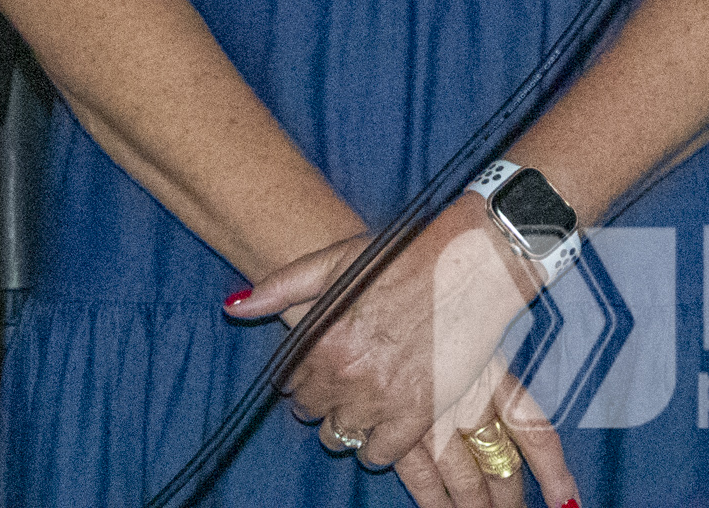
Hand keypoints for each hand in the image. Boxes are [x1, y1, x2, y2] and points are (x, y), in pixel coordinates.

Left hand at [234, 203, 576, 503]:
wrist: (475, 263)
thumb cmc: (406, 256)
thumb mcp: (337, 259)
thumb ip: (282, 287)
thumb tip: (234, 308)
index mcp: (322, 337)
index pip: (288, 382)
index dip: (303, 374)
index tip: (322, 364)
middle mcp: (345, 373)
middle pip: (313, 410)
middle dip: (323, 398)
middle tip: (348, 379)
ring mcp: (381, 397)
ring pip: (340, 435)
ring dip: (347, 422)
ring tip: (366, 399)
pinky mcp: (417, 414)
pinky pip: (379, 453)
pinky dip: (377, 446)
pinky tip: (386, 424)